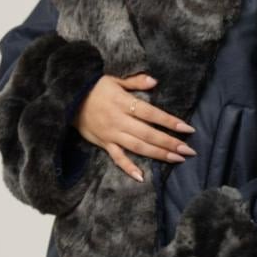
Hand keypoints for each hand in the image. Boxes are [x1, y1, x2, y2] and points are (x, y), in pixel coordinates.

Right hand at [70, 72, 196, 181]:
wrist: (67, 99)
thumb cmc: (94, 87)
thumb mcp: (114, 79)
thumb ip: (135, 81)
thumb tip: (155, 81)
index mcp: (123, 103)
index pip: (151, 114)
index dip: (170, 122)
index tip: (188, 129)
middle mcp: (119, 120)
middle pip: (148, 134)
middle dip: (169, 142)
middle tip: (188, 151)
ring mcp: (111, 134)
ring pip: (137, 147)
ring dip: (158, 154)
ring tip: (176, 160)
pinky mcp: (103, 144)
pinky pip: (117, 158)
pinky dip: (128, 168)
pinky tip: (141, 177)